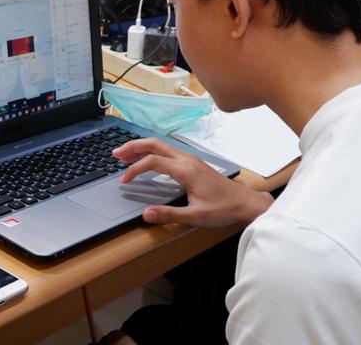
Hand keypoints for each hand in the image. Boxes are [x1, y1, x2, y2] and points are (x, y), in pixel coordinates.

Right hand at [114, 138, 272, 227]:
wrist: (245, 203)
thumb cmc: (224, 209)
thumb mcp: (195, 216)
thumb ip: (169, 215)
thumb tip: (146, 214)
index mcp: (186, 170)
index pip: (153, 162)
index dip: (135, 169)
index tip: (124, 181)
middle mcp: (187, 160)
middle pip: (155, 144)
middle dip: (133, 147)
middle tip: (115, 153)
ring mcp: (191, 159)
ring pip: (162, 145)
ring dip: (142, 147)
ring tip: (126, 154)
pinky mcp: (194, 163)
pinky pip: (168, 150)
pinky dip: (153, 151)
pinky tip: (148, 159)